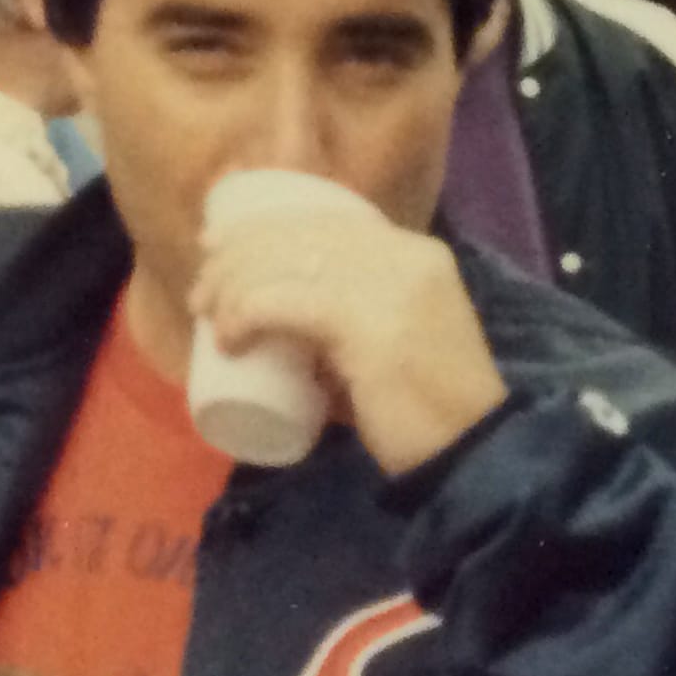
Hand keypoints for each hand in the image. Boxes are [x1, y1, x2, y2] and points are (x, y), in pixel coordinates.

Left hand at [189, 213, 506, 475]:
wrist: (474, 456)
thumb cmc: (421, 412)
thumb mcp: (387, 343)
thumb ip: (346, 322)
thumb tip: (278, 319)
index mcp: (413, 252)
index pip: (321, 219)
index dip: (260, 227)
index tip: (216, 250)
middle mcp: (403, 256)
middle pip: (296, 234)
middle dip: (235, 256)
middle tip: (201, 293)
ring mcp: (388, 285)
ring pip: (282, 263)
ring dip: (229, 287)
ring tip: (207, 317)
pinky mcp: (367, 323)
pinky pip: (283, 302)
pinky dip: (243, 314)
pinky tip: (226, 338)